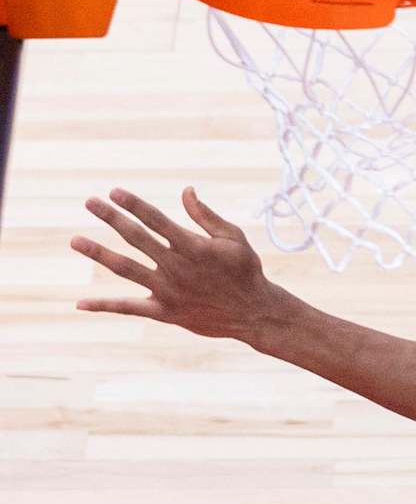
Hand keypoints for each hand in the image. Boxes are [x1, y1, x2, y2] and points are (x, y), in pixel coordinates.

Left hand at [71, 187, 283, 342]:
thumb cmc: (244, 270)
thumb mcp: (233, 238)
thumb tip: (185, 191)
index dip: (134, 204)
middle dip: (112, 218)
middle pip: (137, 238)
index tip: (114, 191)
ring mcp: (167, 291)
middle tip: (89, 201)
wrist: (252, 312)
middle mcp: (176, 266)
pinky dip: (104, 306)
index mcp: (194, 246)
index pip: (157, 220)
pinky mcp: (164, 312)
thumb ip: (206, 216)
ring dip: (99, 253)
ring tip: (75, 240)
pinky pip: (129, 308)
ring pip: (126, 269)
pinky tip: (80, 303)